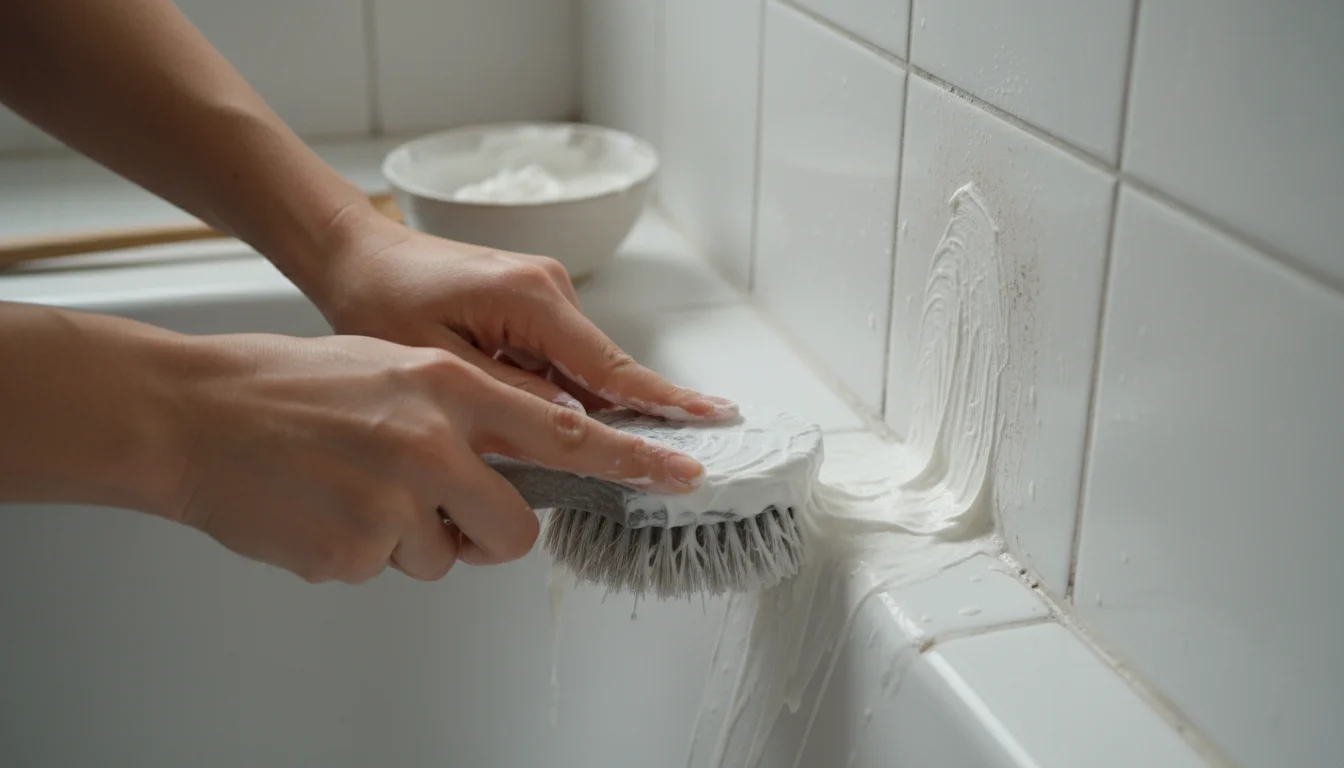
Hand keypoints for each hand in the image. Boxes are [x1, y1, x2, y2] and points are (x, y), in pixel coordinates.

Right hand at [169, 333, 707, 583]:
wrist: (193, 414)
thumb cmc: (287, 386)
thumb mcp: (392, 366)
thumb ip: (464, 407)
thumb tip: (524, 448)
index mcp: (444, 385)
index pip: (562, 431)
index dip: (630, 458)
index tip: (681, 472)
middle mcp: (428, 442)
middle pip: (514, 529)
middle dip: (490, 534)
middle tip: (446, 512)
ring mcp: (390, 502)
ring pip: (444, 558)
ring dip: (411, 538)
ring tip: (354, 492)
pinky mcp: (352, 554)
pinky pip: (386, 571)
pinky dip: (362, 551)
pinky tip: (322, 510)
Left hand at [306, 209, 737, 419]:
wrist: (354, 253)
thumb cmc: (378, 300)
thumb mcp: (437, 364)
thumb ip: (509, 397)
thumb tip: (570, 426)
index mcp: (531, 299)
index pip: (613, 368)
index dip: (665, 405)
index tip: (713, 421)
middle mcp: (549, 289)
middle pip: (605, 373)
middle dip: (628, 421)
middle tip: (662, 465)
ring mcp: (543, 294)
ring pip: (581, 372)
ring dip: (578, 412)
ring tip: (562, 445)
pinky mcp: (529, 304)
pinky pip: (559, 360)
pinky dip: (557, 394)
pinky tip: (529, 419)